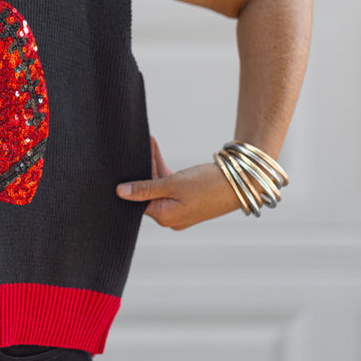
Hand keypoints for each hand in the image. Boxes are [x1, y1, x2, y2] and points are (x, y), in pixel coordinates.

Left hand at [116, 136, 240, 230]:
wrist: (241, 183)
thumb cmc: (208, 185)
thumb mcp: (173, 184)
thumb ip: (145, 187)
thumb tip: (119, 192)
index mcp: (164, 217)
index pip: (138, 198)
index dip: (133, 178)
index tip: (126, 160)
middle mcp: (171, 218)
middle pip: (148, 191)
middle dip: (144, 168)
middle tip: (141, 146)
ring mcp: (180, 210)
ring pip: (159, 186)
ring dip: (154, 166)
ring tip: (150, 143)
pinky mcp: (188, 201)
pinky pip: (170, 186)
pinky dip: (165, 171)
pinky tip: (158, 151)